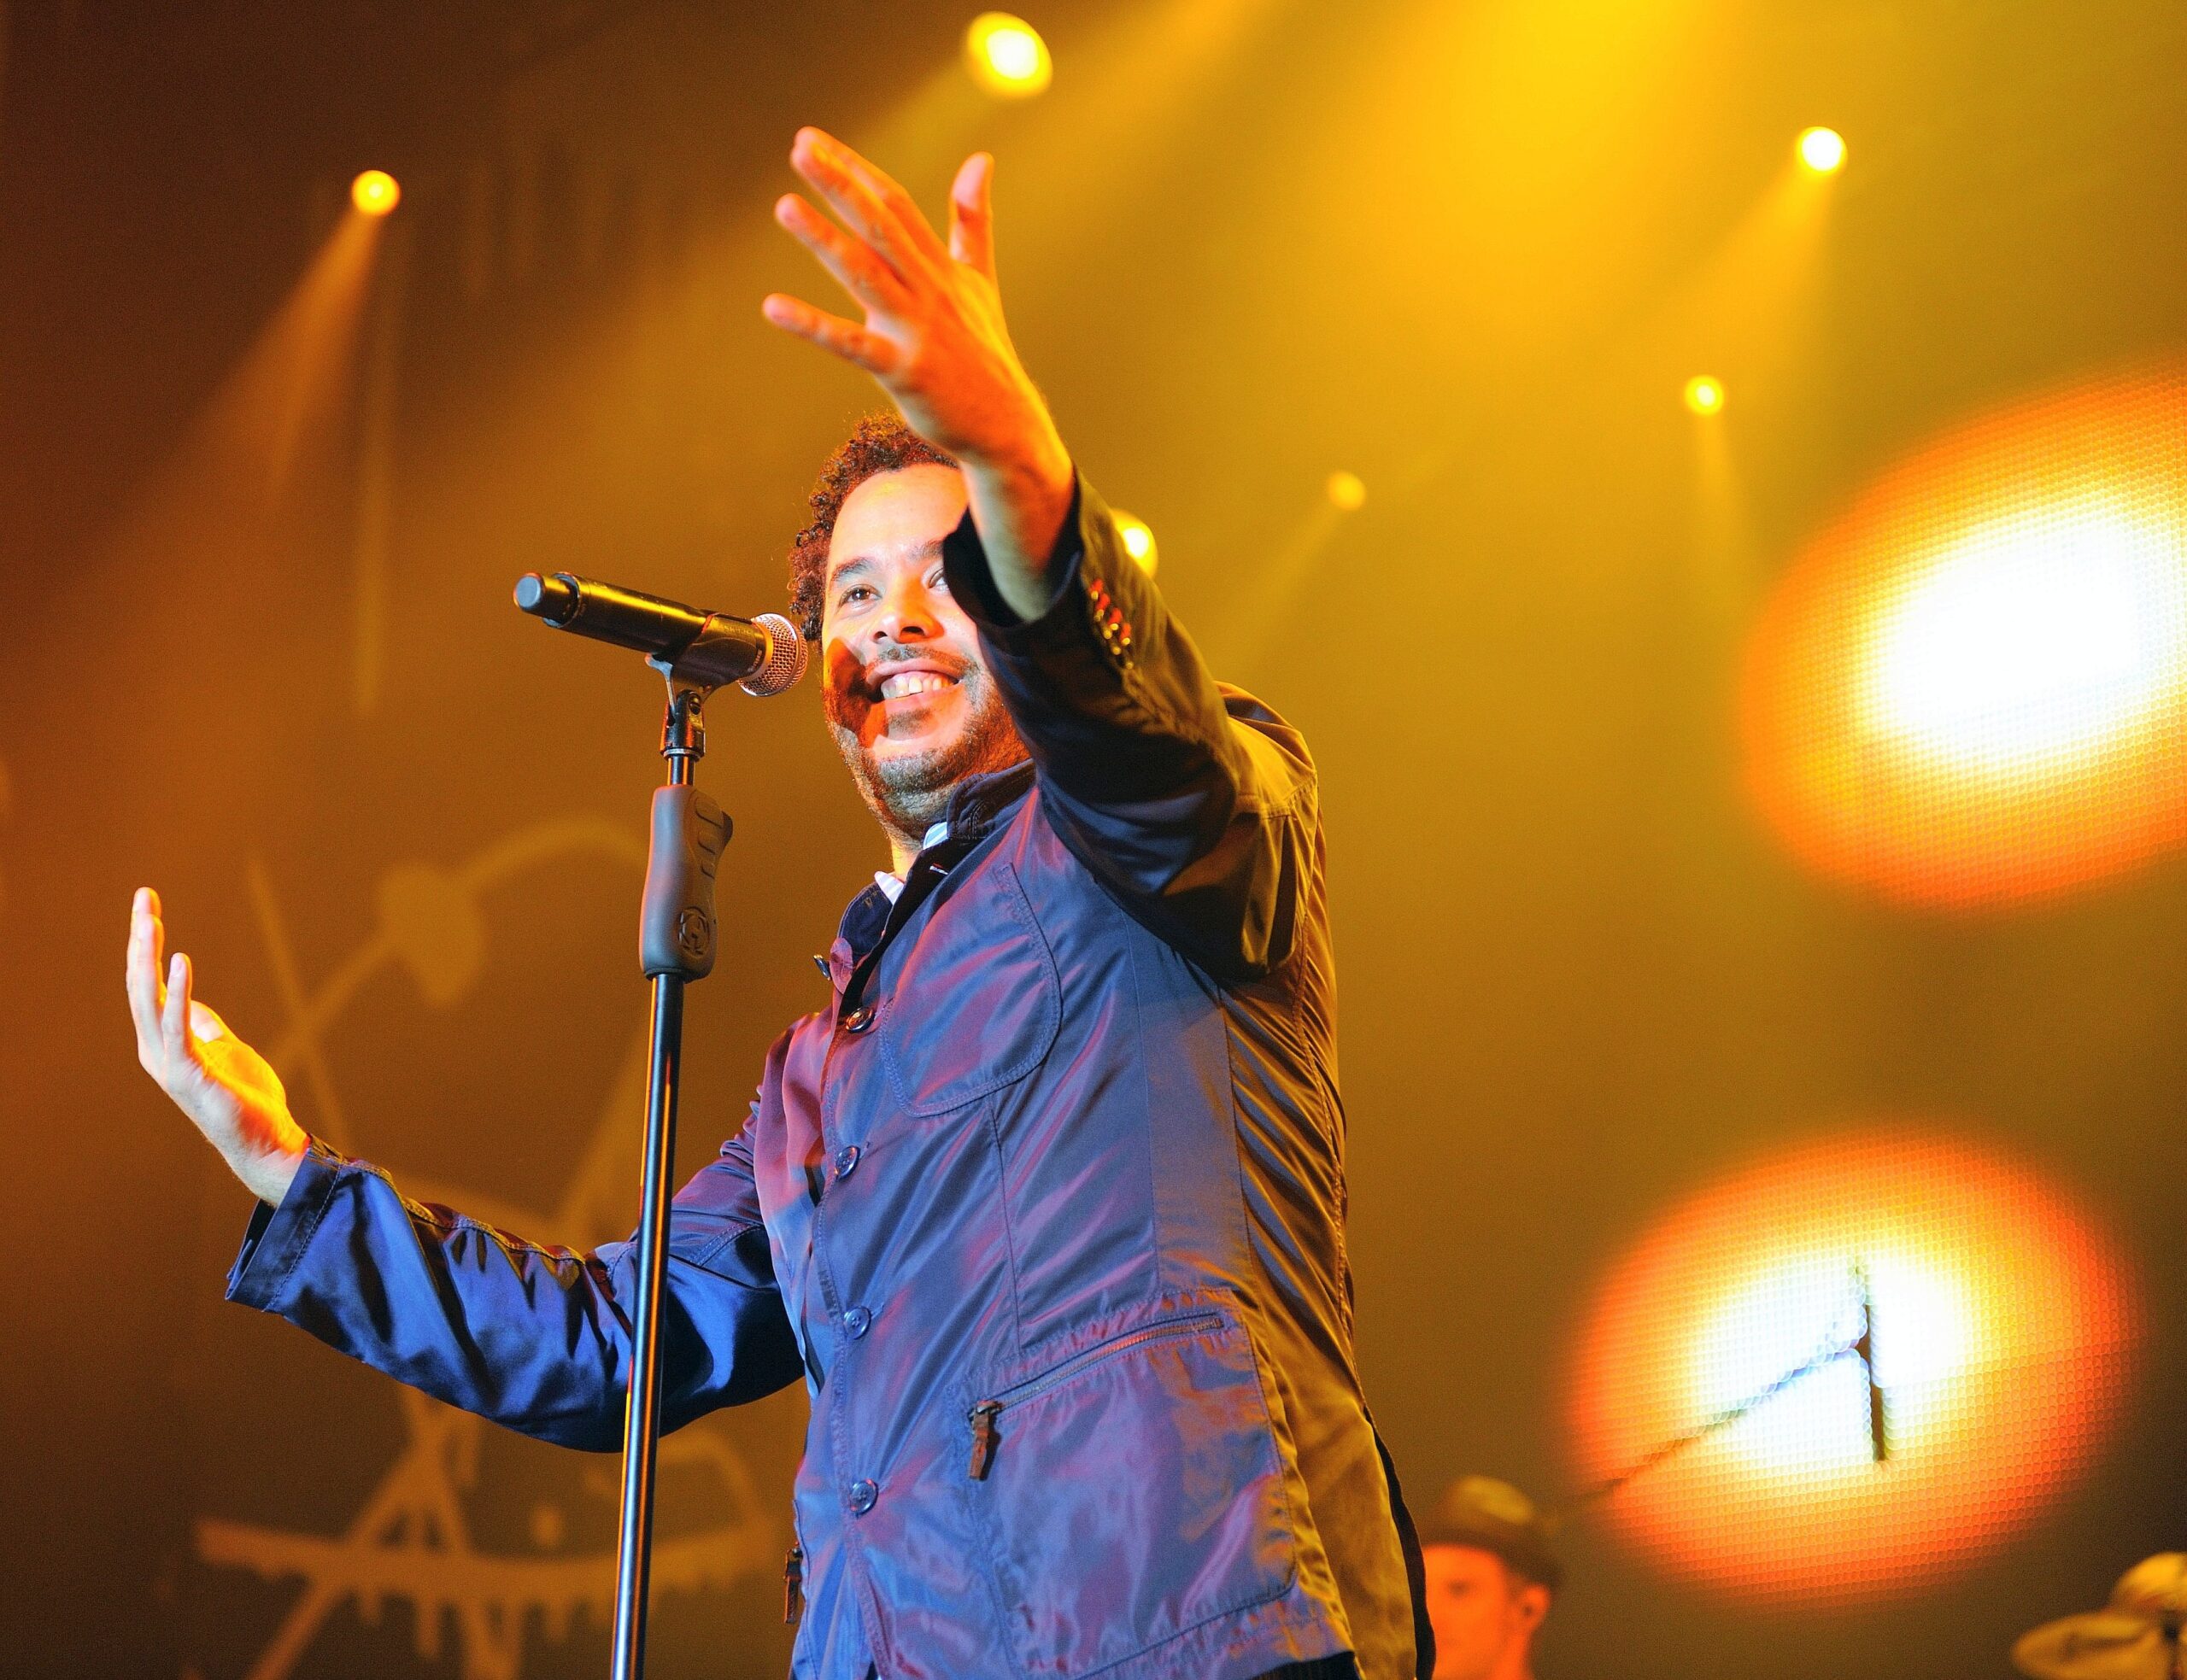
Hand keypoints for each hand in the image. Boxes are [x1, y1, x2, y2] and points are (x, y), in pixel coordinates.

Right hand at [126, 888, 305, 1205]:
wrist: (264, 1141)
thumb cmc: (243, 1098)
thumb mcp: (223, 1049)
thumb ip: (204, 1025)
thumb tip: (192, 1001)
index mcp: (162, 1041)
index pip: (147, 983)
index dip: (145, 944)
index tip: (148, 905)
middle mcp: (155, 1049)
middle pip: (139, 984)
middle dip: (140, 939)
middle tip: (143, 897)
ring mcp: (168, 1063)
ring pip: (147, 1000)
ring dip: (147, 958)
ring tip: (149, 920)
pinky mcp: (188, 1074)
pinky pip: (178, 1027)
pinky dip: (178, 993)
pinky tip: (180, 960)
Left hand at [763, 129, 1074, 605]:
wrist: (1006, 424)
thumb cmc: (985, 352)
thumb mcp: (981, 280)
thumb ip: (973, 221)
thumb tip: (981, 159)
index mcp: (941, 267)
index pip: (895, 205)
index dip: (856, 171)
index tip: (815, 141)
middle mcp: (929, 290)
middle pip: (880, 225)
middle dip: (840, 185)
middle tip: (800, 149)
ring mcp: (917, 330)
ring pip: (865, 273)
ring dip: (824, 239)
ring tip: (785, 206)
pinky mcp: (904, 371)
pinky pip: (853, 345)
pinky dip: (813, 325)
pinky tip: (773, 307)